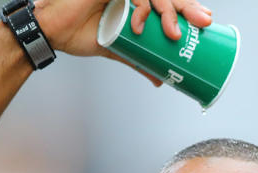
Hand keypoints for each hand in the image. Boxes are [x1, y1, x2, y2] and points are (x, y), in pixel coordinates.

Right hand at [33, 0, 211, 58]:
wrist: (51, 31)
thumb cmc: (78, 33)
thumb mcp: (117, 49)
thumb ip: (139, 61)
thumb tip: (159, 80)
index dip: (188, 7)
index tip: (206, 21)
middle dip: (188, 7)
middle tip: (203, 23)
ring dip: (167, 10)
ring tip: (173, 33)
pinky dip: (141, 4)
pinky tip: (141, 20)